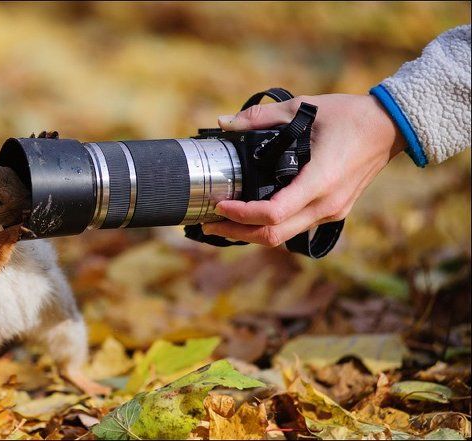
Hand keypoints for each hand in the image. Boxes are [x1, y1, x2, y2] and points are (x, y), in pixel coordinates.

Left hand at [202, 94, 404, 246]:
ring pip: (284, 237)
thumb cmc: (348, 116)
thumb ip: (260, 117)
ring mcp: (332, 212)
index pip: (272, 213)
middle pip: (273, 236)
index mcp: (319, 181)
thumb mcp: (303, 108)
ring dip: (252, 234)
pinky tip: (252, 217)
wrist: (390, 128)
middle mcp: (326, 204)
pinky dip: (271, 227)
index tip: (218, 204)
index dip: (240, 215)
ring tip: (224, 223)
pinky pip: (296, 229)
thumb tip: (224, 123)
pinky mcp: (334, 213)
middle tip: (208, 224)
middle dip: (237, 233)